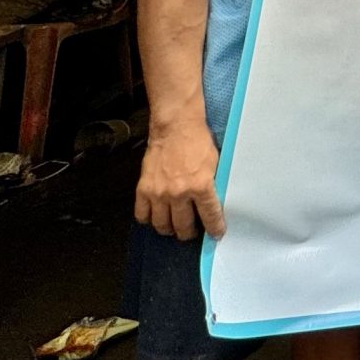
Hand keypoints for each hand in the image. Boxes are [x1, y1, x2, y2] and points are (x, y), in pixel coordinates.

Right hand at [135, 124, 224, 240]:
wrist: (176, 126)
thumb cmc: (198, 141)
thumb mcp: (215, 163)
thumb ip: (213, 185)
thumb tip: (216, 203)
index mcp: (201, 186)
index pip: (210, 217)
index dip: (214, 229)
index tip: (216, 234)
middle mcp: (178, 193)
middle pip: (183, 227)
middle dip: (189, 233)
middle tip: (192, 230)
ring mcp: (159, 192)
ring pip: (162, 225)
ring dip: (169, 228)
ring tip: (174, 225)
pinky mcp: (143, 188)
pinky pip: (142, 215)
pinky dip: (149, 219)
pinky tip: (156, 215)